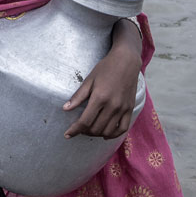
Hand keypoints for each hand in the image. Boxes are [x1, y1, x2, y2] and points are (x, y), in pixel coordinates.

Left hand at [63, 20, 142, 139]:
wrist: (127, 61)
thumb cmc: (105, 68)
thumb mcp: (89, 80)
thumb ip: (78, 96)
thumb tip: (65, 109)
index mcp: (100, 97)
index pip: (85, 121)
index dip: (74, 130)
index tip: (67, 135)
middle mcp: (112, 105)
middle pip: (96, 128)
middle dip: (84, 132)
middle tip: (78, 128)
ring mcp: (123, 108)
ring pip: (108, 131)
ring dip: (97, 134)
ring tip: (89, 130)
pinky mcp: (130, 109)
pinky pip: (122, 128)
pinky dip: (113, 134)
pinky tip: (105, 134)